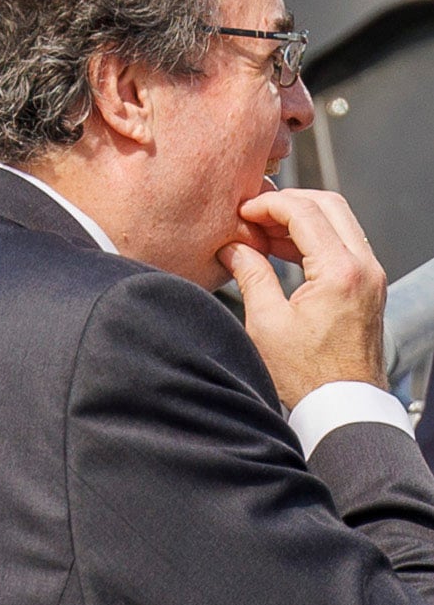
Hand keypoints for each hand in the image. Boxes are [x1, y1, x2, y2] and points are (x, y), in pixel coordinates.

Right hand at [227, 187, 388, 405]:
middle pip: (330, 205)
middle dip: (289, 202)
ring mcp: (371, 275)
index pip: (305, 212)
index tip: (242, 211)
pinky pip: (344, 243)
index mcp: (339, 272)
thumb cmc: (306, 373)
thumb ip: (251, 274)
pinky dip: (315, 237)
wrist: (343, 402)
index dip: (269, 205)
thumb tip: (233, 248)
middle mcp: (364, 267)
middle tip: (254, 214)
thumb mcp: (266, 322)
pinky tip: (284, 250)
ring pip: (340, 221)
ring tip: (263, 232)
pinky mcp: (368, 285)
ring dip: (302, 218)